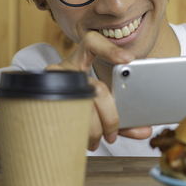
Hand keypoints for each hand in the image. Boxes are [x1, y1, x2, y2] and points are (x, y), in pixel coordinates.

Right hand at [46, 31, 151, 150]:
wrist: (40, 112)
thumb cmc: (79, 105)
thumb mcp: (100, 105)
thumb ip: (123, 115)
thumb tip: (145, 131)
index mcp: (80, 60)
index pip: (91, 43)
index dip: (109, 49)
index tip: (128, 59)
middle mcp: (65, 69)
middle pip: (97, 89)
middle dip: (110, 117)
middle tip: (113, 133)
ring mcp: (51, 83)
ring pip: (82, 106)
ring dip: (94, 130)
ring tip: (99, 140)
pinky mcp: (41, 101)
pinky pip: (66, 119)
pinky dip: (80, 134)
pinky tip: (85, 141)